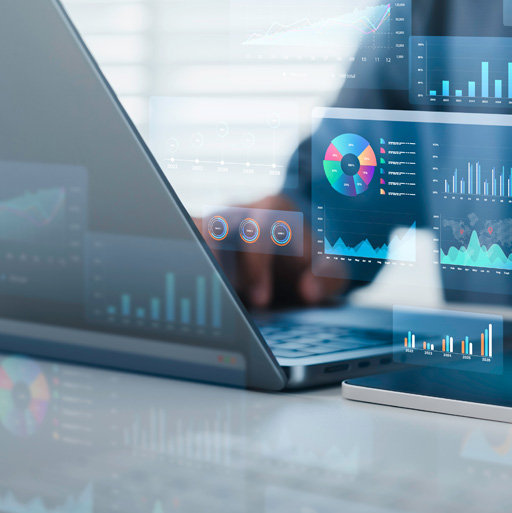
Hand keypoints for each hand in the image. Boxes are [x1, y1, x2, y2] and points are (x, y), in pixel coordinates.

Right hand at [194, 194, 346, 308]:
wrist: (293, 253)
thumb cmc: (308, 262)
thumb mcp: (329, 269)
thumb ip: (327, 278)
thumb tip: (309, 292)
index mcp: (275, 210)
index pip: (259, 228)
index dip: (257, 266)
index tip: (261, 300)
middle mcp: (241, 211)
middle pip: (218, 226)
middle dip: (221, 267)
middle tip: (227, 303)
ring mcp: (215, 222)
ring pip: (193, 233)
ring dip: (198, 266)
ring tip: (204, 300)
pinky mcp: (198, 238)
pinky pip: (182, 244)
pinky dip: (185, 267)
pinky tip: (191, 296)